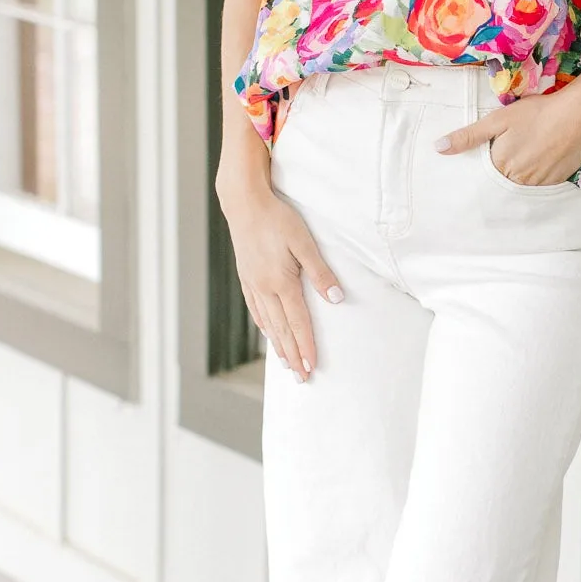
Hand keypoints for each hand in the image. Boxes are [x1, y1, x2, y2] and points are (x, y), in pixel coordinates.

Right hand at [218, 179, 342, 380]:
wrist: (244, 203)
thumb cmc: (277, 219)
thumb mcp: (304, 242)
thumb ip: (320, 272)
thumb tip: (336, 299)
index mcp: (281, 282)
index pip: (298, 323)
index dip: (306, 346)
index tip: (311, 367)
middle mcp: (264, 288)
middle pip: (282, 330)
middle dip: (292, 356)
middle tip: (301, 378)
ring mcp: (253, 284)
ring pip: (268, 322)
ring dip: (278, 345)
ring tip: (285, 364)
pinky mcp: (246, 276)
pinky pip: (256, 308)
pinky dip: (264, 325)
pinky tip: (269, 332)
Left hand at [435, 77, 580, 186]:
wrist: (579, 116)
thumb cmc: (537, 114)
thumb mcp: (498, 120)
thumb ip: (468, 136)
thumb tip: (438, 148)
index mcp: (501, 165)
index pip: (487, 171)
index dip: (492, 156)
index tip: (499, 145)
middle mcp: (518, 180)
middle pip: (505, 178)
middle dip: (507, 164)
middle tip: (520, 142)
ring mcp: (539, 183)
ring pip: (524, 181)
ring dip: (524, 169)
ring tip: (534, 145)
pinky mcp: (558, 181)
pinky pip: (542, 181)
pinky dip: (541, 170)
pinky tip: (547, 153)